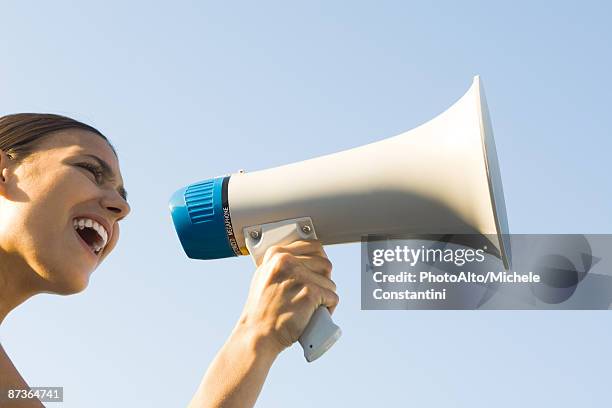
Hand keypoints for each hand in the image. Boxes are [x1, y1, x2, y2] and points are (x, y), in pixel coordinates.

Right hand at [236, 240, 337, 354]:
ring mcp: (299, 277)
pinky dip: (328, 309)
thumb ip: (281, 265)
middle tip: (314, 293)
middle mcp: (287, 261)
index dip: (319, 261)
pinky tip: (316, 314)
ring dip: (325, 297)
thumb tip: (302, 259)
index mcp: (277, 254)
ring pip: (330, 283)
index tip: (317, 272)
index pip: (313, 246)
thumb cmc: (261, 310)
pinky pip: (332, 298)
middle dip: (324, 280)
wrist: (257, 334)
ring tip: (310, 307)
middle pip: (325, 264)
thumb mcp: (264, 277)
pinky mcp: (310, 293)